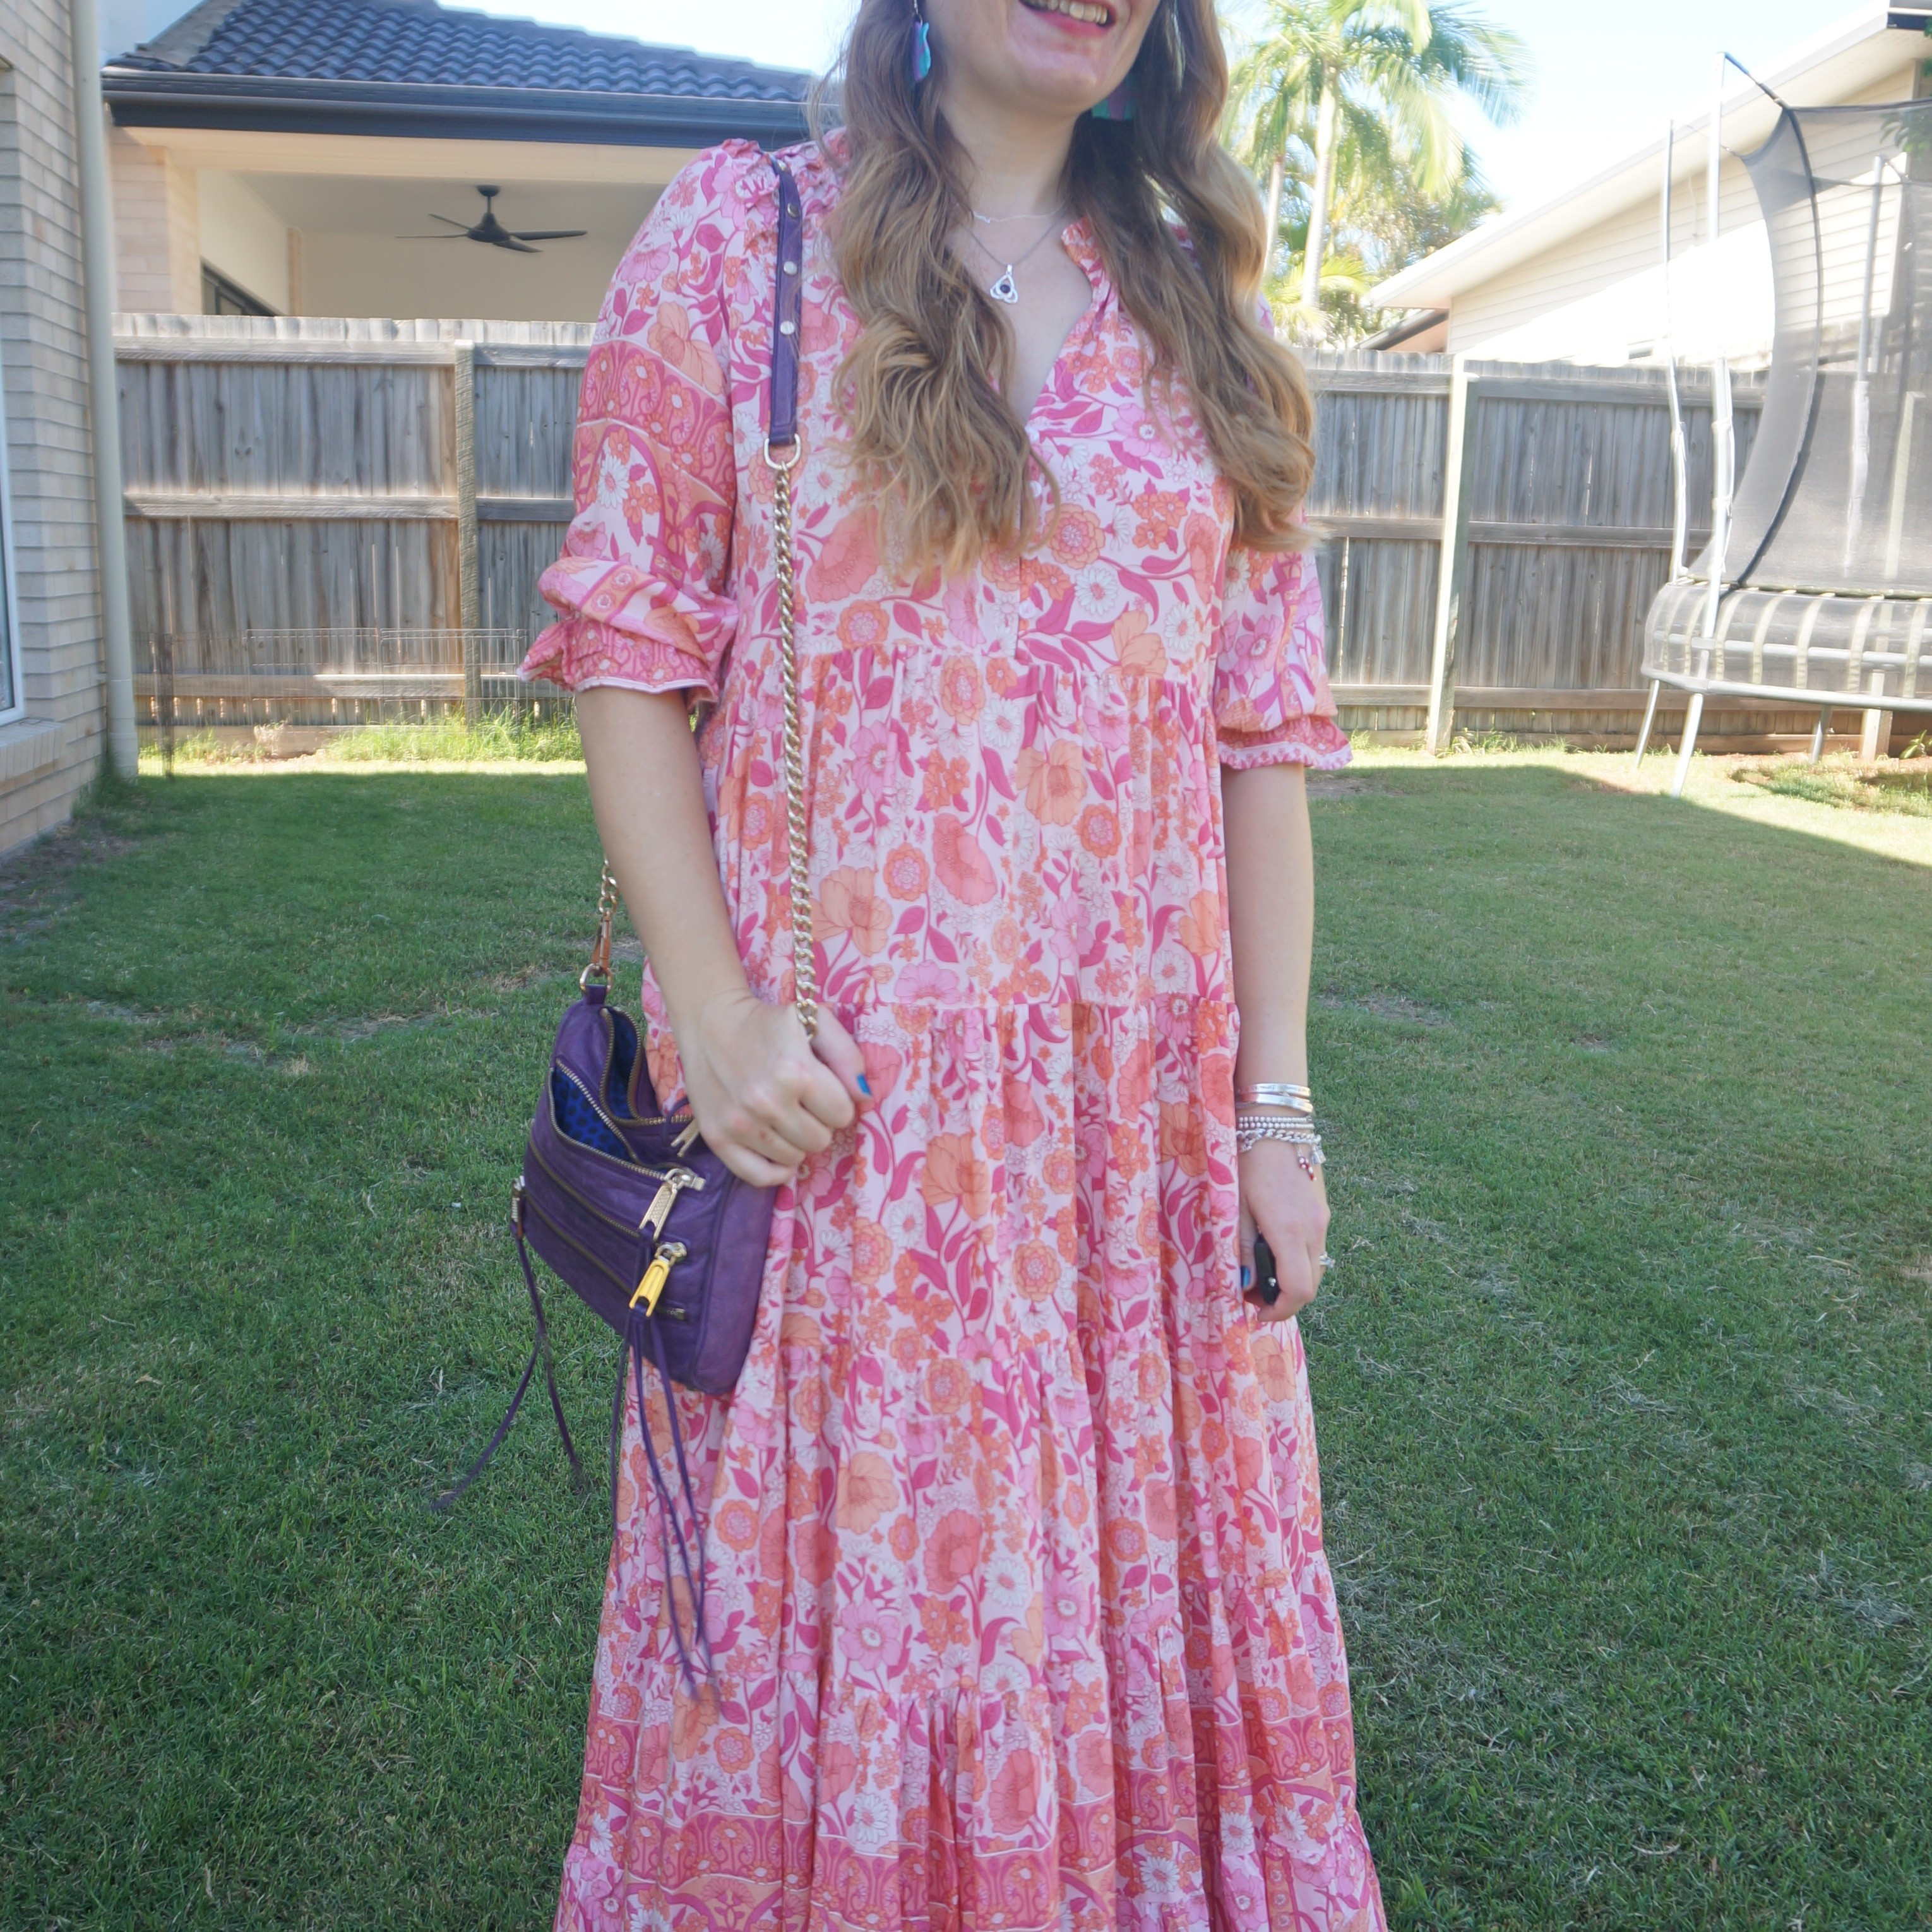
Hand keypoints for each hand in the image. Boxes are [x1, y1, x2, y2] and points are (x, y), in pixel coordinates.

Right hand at [675, 988, 869, 1186]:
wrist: (709, 1022)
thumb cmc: (768, 1022)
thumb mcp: (815, 1021)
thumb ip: (847, 1056)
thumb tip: (864, 1097)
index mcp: (795, 1071)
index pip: (842, 1114)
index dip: (836, 1102)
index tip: (822, 1090)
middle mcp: (766, 1101)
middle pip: (819, 1140)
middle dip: (818, 1122)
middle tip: (802, 1103)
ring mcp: (740, 1123)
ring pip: (794, 1158)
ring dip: (795, 1140)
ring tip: (782, 1115)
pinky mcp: (717, 1138)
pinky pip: (759, 1176)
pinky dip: (774, 1170)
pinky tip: (777, 1149)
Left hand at [1238, 1140, 1329, 1319]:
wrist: (1274, 1123)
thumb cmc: (1246, 1162)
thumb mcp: (1236, 1208)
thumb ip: (1244, 1249)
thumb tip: (1246, 1286)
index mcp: (1290, 1230)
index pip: (1297, 1290)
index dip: (1278, 1311)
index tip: (1254, 1312)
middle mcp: (1314, 1229)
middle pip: (1311, 1285)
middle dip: (1284, 1300)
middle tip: (1252, 1296)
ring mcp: (1322, 1219)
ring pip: (1316, 1268)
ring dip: (1292, 1281)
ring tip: (1261, 1273)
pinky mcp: (1322, 1210)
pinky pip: (1315, 1249)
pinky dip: (1298, 1262)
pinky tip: (1275, 1250)